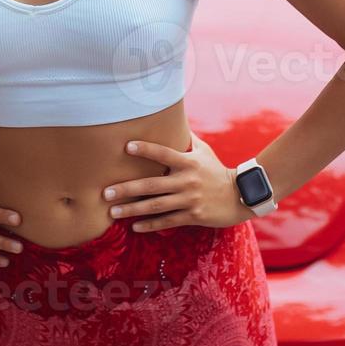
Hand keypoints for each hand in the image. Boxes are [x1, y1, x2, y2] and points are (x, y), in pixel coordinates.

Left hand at [102, 134, 254, 231]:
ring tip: (113, 212)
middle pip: (152, 185)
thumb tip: (173, 119)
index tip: (126, 146)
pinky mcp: (193, 216)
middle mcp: (187, 180)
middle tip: (105, 192)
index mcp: (188, 162)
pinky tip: (134, 226)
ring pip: (156, 206)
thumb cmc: (217, 171)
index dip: (146, 149)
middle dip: (127, 189)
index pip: (164, 153)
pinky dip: (150, 224)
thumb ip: (187, 139)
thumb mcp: (204, 152)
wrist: (239, 196)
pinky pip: (167, 221)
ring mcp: (190, 199)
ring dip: (132, 209)